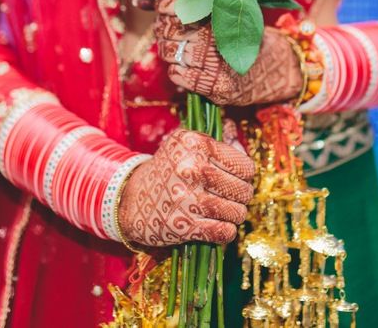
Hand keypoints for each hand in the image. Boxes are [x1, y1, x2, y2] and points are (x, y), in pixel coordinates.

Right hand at [117, 128, 254, 246]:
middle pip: (243, 191)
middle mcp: (192, 169)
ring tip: (223, 211)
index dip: (244, 175)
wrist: (131, 198)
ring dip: (234, 215)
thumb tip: (246, 154)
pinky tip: (217, 225)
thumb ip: (220, 146)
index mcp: (195, 145)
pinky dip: (226, 231)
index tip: (235, 178)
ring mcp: (188, 198)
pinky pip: (224, 232)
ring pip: (237, 213)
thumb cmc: (167, 170)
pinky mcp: (184, 225)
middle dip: (241, 197)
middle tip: (230, 197)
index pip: (244, 166)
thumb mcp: (187, 145)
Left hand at [152, 0, 303, 105]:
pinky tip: (189, 66)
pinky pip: (178, 76)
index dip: (164, 6)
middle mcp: (218, 38)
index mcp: (221, 12)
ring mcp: (216, 64)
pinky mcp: (216, 88)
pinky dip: (177, 71)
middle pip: (168, 30)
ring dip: (170, 50)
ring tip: (184, 48)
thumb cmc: (248, 34)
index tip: (164, 7)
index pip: (176, 4)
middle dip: (165, 29)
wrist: (278, 68)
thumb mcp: (225, 10)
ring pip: (170, 53)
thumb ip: (184, 3)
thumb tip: (138, 0)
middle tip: (174, 30)